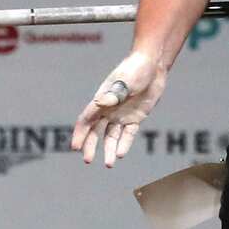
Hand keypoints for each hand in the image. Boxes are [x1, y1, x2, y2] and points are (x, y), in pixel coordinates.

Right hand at [71, 51, 166, 166]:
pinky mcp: (136, 117)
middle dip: (90, 145)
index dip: (79, 133)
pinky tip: (121, 154)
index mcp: (102, 100)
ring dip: (109, 149)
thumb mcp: (125, 81)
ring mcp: (122, 114)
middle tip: (88, 160)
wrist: (153, 64)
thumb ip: (115, 93)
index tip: (75, 147)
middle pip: (95, 131)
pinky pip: (128, 134)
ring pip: (111, 136)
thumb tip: (101, 102)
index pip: (86, 119)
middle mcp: (109, 109)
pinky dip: (124, 144)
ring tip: (109, 164)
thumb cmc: (135, 68)